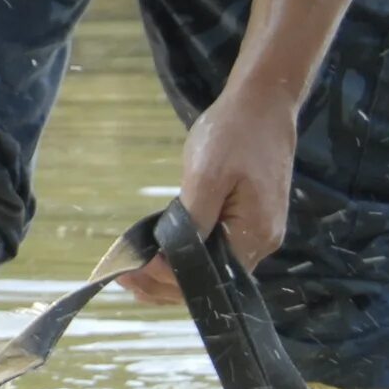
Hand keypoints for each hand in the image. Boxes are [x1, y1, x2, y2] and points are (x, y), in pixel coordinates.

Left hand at [121, 85, 297, 304]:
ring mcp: (258, 232)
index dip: (167, 281)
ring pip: (212, 268)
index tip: (130, 273)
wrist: (264, 103)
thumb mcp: (206, 174)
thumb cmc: (234, 133)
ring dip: (174, 274)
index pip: (208, 280)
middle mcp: (261, 242)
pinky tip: (162, 254)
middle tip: (124, 278)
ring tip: (134, 273)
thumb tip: (171, 258)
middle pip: (211, 282)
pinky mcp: (251, 220)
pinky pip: (217, 249)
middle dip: (164, 285)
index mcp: (253, 235)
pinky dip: (189, 256)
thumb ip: (191, 220)